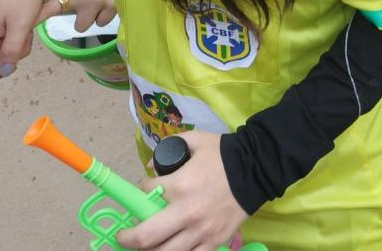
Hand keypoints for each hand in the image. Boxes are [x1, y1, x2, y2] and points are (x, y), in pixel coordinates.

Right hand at [0, 0, 43, 79]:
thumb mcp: (20, 27)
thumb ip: (11, 51)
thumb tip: (4, 71)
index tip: (14, 61)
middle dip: (11, 55)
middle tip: (24, 37)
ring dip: (15, 46)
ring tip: (25, 29)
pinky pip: (1, 41)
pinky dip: (14, 38)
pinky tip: (21, 26)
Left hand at [116, 131, 246, 250]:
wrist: (257, 168)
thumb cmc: (224, 154)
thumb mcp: (195, 141)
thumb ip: (170, 147)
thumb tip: (152, 166)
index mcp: (178, 185)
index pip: (145, 191)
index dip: (139, 190)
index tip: (143, 189)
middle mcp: (185, 212)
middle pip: (145, 237)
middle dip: (128, 239)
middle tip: (123, 237)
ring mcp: (200, 231)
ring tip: (146, 247)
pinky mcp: (214, 242)